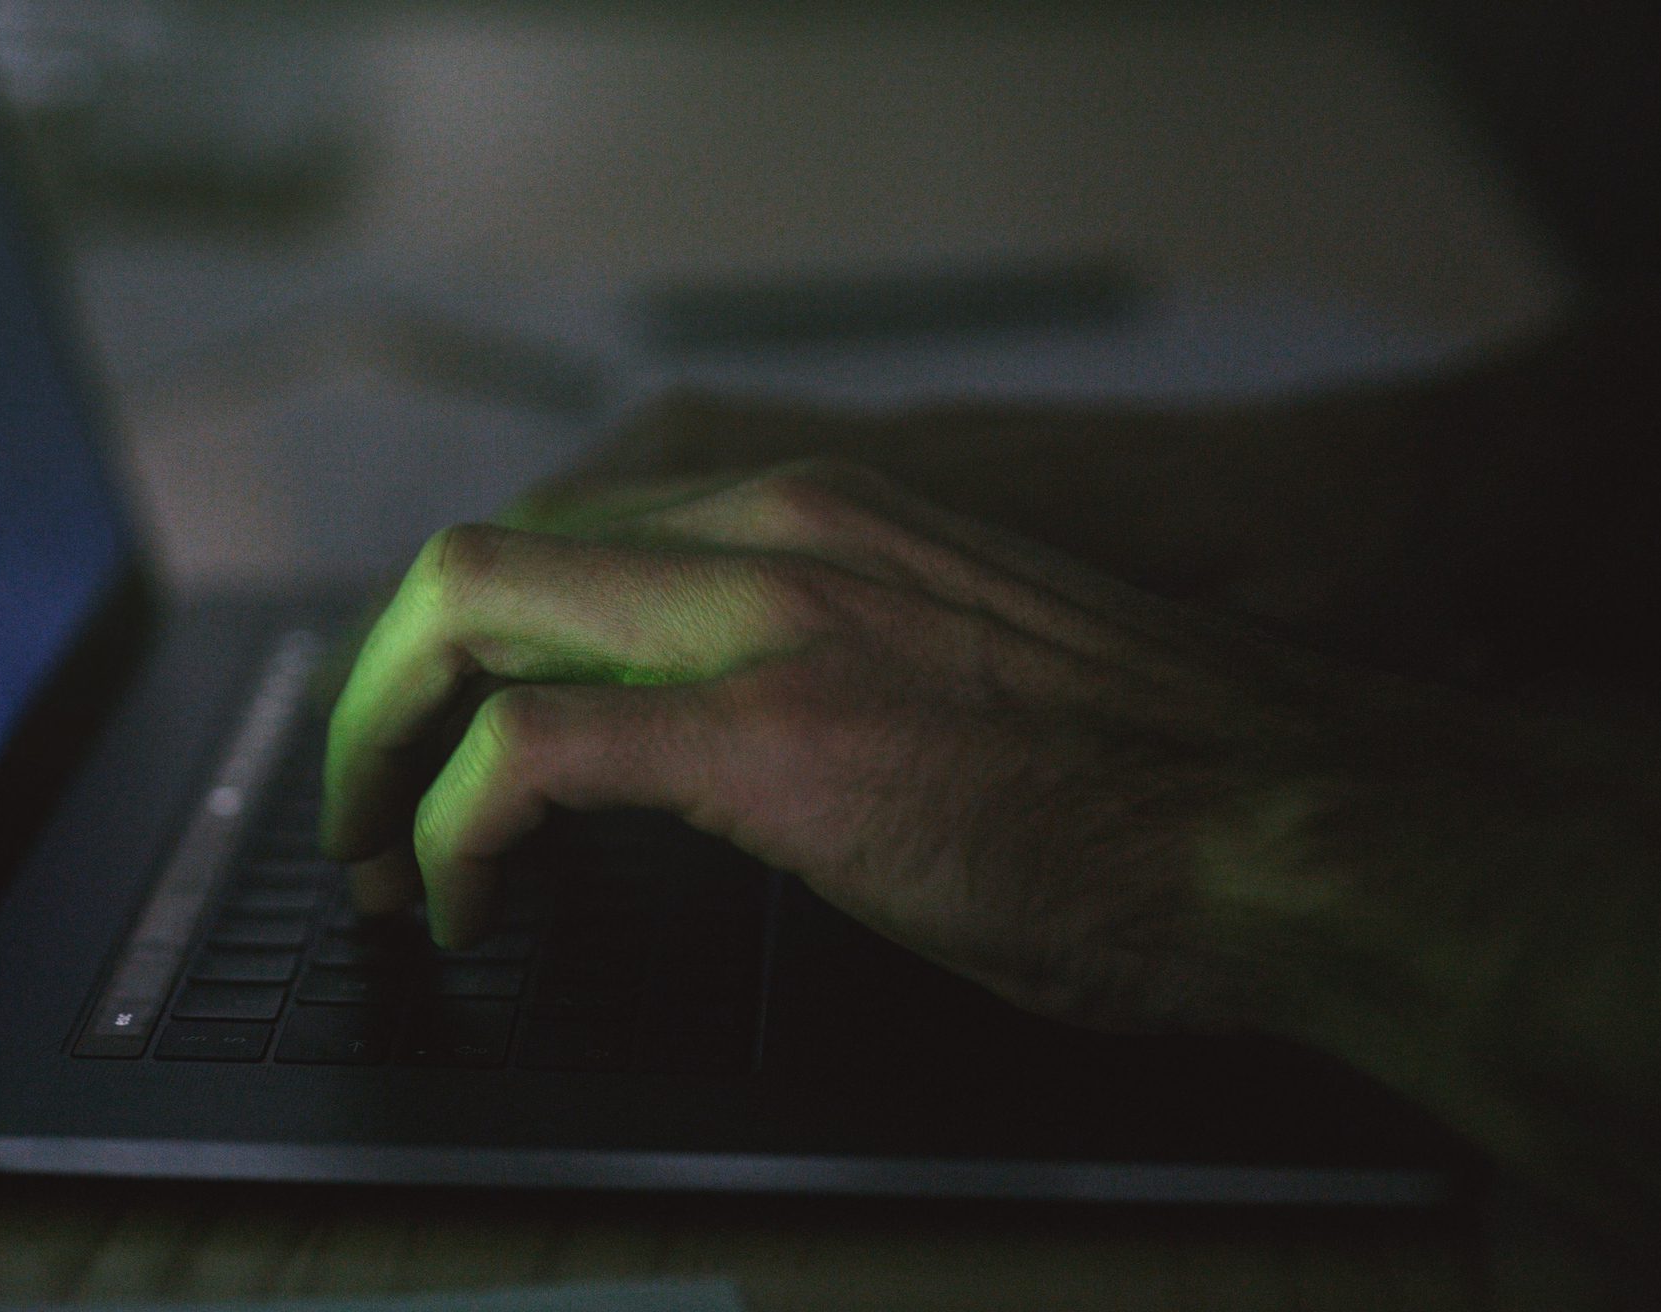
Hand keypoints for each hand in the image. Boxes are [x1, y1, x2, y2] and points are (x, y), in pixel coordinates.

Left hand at [320, 459, 1389, 1032]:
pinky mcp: (776, 737)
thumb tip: (731, 744)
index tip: (441, 734)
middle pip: (484, 557)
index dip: (469, 639)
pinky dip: (457, 831)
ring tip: (379, 857)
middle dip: (384, 681)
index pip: (567, 533)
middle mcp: (777, 529)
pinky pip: (530, 760)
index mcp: (820, 513)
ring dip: (384, 742)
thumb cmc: (1156, 778)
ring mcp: (771, 619)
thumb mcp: (958, 671)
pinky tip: (466, 905)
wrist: (1297, 813)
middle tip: (363, 797)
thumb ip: (829, 665)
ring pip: (472, 612)